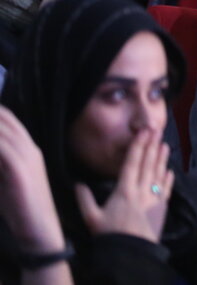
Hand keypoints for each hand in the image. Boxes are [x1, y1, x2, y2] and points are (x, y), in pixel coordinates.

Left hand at [0, 106, 64, 253]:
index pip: (9, 120)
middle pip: (5, 120)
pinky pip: (2, 148)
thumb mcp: (5, 179)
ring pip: (2, 131)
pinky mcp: (19, 172)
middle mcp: (29, 149)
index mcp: (28, 149)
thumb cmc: (20, 208)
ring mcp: (27, 159)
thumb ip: (0, 163)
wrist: (39, 229)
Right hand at [75, 128, 171, 243]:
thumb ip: (84, 199)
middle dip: (152, 146)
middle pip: (148, 164)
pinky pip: (167, 189)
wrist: (131, 254)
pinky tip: (170, 170)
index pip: (132, 163)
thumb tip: (77, 183)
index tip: (143, 132)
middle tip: (157, 129)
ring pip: (159, 174)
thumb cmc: (110, 236)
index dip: (138, 146)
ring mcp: (154, 198)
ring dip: (162, 158)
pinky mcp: (162, 208)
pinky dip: (169, 178)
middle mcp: (141, 191)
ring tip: (165, 144)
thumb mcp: (91, 218)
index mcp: (124, 190)